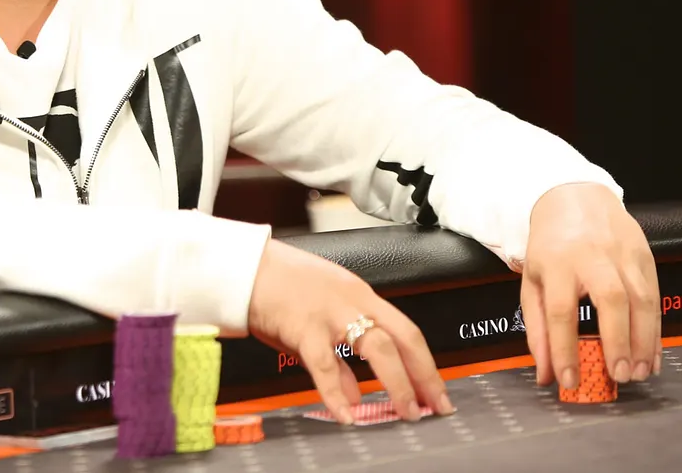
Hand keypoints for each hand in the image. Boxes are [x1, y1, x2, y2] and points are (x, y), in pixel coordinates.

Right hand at [246, 238, 453, 423]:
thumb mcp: (319, 319)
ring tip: (405, 411)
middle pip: (402, 337)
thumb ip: (341, 358)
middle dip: (424, 375)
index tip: (437, 391)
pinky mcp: (304, 326)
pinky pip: (326, 365)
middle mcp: (352, 301)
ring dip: (396, 383)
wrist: (244, 267)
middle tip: (435, 406)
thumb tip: (357, 394)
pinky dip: (338, 393)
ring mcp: (331, 313)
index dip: (425, 363)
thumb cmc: (279, 288)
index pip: (406, 329)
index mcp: (360, 295)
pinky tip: (347, 414)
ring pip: (377, 347)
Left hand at [520, 182, 659, 391]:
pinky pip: (656, 296)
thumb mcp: (533, 282)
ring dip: (644, 341)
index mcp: (557, 261)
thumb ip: (538, 329)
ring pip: (642, 298)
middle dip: (618, 342)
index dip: (565, 349)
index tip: (569, 380)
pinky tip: (653, 353)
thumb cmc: (552, 245)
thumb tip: (546, 374)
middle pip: (611, 299)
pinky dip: (657, 329)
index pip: (561, 310)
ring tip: (640, 373)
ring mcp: (623, 253)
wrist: (575, 196)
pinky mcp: (645, 254)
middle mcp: (592, 255)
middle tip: (619, 376)